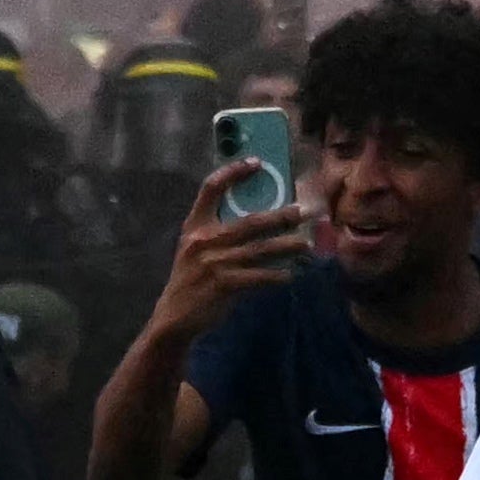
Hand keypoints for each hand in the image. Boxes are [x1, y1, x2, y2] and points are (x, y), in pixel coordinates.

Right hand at [151, 162, 310, 335]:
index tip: (257, 162)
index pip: (210, 188)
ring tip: (305, 244)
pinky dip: (277, 276)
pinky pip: (258, 277)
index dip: (233, 172)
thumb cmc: (190, 280)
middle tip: (303, 211)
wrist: (174, 317)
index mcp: (194, 226)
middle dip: (281, 216)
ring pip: (260, 250)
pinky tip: (290, 275)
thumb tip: (260, 220)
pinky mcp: (224, 285)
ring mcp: (214, 263)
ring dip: (287, 246)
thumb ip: (217, 234)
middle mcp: (204, 240)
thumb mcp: (194, 250)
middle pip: (249, 221)